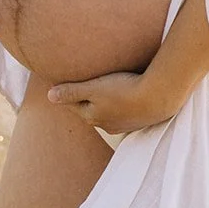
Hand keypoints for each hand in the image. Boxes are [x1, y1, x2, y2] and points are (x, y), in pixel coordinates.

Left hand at [47, 72, 177, 133]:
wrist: (159, 98)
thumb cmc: (124, 90)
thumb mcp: (94, 89)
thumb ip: (72, 92)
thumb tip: (49, 96)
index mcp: (92, 116)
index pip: (73, 104)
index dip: (67, 93)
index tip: (62, 82)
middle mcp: (106, 124)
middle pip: (90, 109)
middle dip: (85, 98)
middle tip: (82, 85)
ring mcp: (123, 124)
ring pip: (107, 112)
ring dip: (104, 102)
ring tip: (104, 88)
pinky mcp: (138, 120)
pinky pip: (123, 111)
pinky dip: (121, 104)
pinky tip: (126, 95)